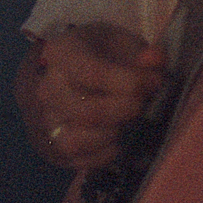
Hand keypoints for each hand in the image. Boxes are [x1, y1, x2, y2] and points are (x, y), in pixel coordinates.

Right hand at [17, 23, 164, 171]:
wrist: (78, 71)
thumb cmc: (104, 54)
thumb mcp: (124, 43)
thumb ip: (143, 52)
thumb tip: (155, 59)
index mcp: (61, 54)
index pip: (92, 73)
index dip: (128, 82)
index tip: (154, 81)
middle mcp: (47, 88)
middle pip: (88, 111)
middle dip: (126, 110)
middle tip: (145, 102)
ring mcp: (47, 119)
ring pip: (79, 140)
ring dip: (115, 133)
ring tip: (130, 120)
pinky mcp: (54, 147)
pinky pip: (80, 160)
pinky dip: (106, 153)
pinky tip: (120, 137)